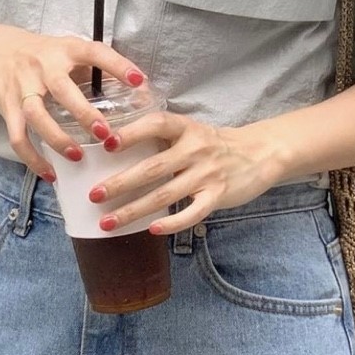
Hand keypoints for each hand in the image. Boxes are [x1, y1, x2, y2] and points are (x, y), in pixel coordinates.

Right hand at [0, 23, 146, 180]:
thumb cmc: (40, 54)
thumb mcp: (67, 53)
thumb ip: (96, 71)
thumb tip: (139, 94)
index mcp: (65, 49)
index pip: (94, 53)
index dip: (117, 65)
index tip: (139, 81)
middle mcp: (43, 66)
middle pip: (61, 89)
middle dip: (84, 113)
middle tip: (106, 135)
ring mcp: (22, 86)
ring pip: (36, 115)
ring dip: (57, 138)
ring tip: (78, 157)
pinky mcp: (6, 106)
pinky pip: (17, 137)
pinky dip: (33, 159)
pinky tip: (50, 174)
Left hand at [85, 112, 283, 234]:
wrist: (259, 153)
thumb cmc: (214, 144)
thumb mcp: (190, 130)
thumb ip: (161, 134)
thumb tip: (114, 143)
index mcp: (185, 128)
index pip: (156, 124)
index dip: (131, 133)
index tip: (107, 145)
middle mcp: (195, 149)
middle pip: (152, 167)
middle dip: (120, 183)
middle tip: (94, 195)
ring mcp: (207, 174)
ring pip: (165, 195)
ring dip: (134, 210)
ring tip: (108, 222)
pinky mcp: (218, 196)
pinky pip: (192, 213)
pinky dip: (172, 223)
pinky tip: (151, 230)